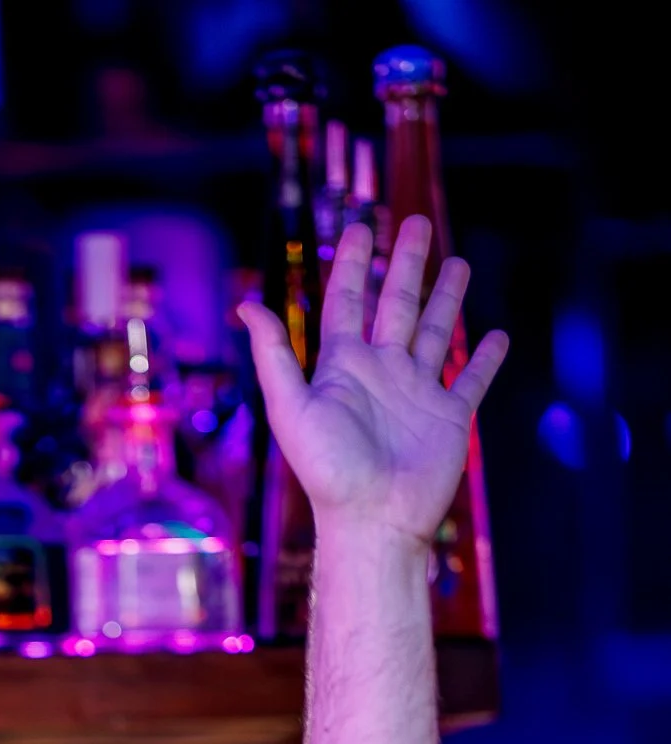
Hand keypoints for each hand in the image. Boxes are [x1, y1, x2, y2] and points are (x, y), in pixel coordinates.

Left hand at [239, 217, 507, 544]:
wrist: (372, 520)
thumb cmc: (328, 471)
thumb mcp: (291, 407)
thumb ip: (274, 355)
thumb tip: (246, 305)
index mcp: (343, 367)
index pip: (347, 302)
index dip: (354, 264)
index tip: (361, 226)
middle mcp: (381, 372)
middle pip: (395, 304)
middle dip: (405, 263)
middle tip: (415, 223)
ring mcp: (417, 393)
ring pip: (435, 331)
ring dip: (446, 298)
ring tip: (457, 261)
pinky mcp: (449, 417)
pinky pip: (471, 379)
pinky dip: (486, 358)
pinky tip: (497, 336)